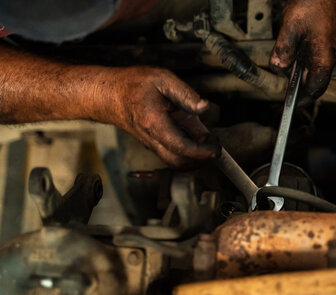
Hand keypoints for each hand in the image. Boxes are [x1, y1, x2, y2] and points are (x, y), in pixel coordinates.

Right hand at [98, 67, 220, 168]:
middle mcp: (152, 138)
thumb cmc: (133, 85)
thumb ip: (186, 94)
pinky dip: (186, 153)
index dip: (202, 152)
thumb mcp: (163, 80)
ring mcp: (151, 144)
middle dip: (200, 161)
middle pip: (178, 163)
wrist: (109, 95)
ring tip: (208, 143)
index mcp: (155, 123)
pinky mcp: (153, 144)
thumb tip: (204, 107)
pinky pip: (171, 155)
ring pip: (174, 162)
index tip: (216, 149)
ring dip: (194, 159)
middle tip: (215, 148)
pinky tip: (196, 139)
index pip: (182, 147)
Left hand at [270, 0, 335, 99]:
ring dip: (300, 65)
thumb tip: (279, 68)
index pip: (315, 89)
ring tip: (287, 56)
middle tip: (286, 82)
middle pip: (315, 77)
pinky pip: (316, 50)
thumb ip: (284, 52)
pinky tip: (294, 42)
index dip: (303, 99)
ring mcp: (332, 43)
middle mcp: (331, 53)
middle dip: (299, 82)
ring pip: (315, 63)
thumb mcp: (291, 28)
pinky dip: (304, 53)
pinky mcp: (329, 33)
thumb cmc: (315, 1)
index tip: (292, 105)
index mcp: (324, 57)